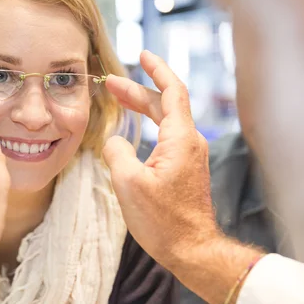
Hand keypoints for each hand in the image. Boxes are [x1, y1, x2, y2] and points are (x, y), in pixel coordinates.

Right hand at [102, 50, 218, 268]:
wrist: (192, 249)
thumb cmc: (162, 220)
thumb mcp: (128, 183)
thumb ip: (117, 151)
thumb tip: (114, 141)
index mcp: (180, 138)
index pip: (172, 91)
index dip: (157, 69)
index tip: (143, 54)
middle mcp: (190, 141)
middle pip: (164, 103)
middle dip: (137, 90)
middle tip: (111, 83)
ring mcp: (190, 155)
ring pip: (165, 120)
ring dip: (141, 107)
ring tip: (118, 99)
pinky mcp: (185, 168)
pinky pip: (166, 136)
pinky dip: (148, 125)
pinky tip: (134, 129)